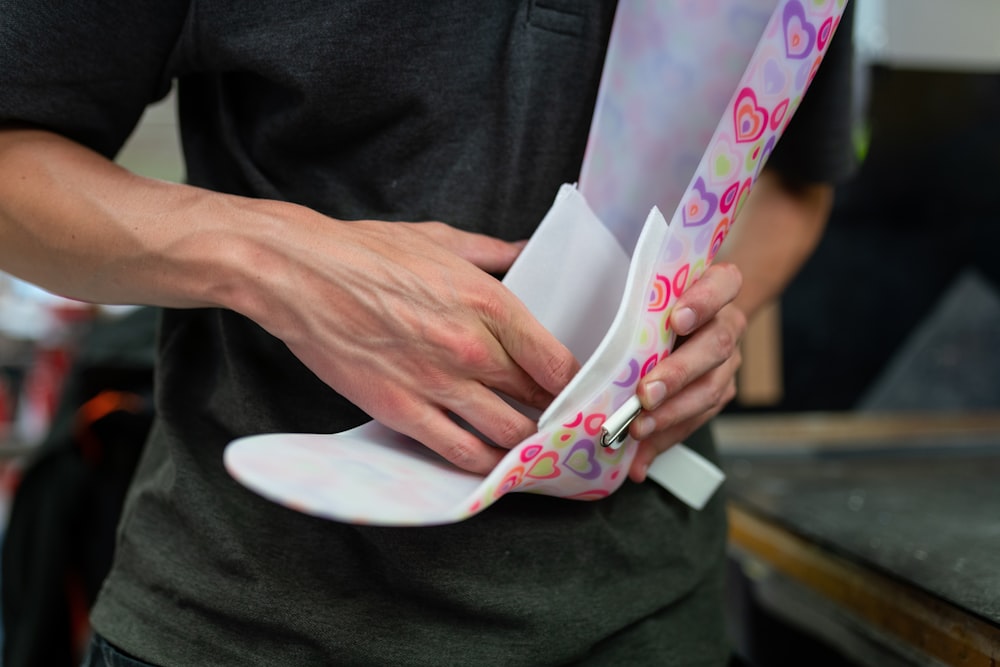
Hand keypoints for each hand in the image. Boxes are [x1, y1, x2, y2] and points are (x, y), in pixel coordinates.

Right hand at [236, 204, 579, 474]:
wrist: (300, 274)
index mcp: (489, 303)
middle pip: (539, 400)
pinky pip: (458, 452)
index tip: (580, 392)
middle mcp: (472, 349)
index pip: (557, 361)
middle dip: (556, 416)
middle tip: (564, 425)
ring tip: (532, 448)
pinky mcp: (402, 411)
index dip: (577, 384)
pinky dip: (483, 465)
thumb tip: (529, 252)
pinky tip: (492, 465)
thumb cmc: (367, 253)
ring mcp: (437, 384)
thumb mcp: (441, 240)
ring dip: (526, 445)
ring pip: (507, 434)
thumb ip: (495, 252)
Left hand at [626, 263, 745, 481]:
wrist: (697, 314)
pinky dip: (666, 438)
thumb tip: (602, 343)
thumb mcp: (656, 292)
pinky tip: (641, 457)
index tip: (677, 320)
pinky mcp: (720, 392)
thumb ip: (641, 306)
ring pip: (711, 389)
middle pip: (715, 347)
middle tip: (647, 394)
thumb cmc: (664, 300)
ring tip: (640, 428)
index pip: (723, 284)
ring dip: (672, 414)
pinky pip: (697, 419)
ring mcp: (728, 361)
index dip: (703, 302)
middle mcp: (728, 323)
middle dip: (678, 374)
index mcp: (718, 287)